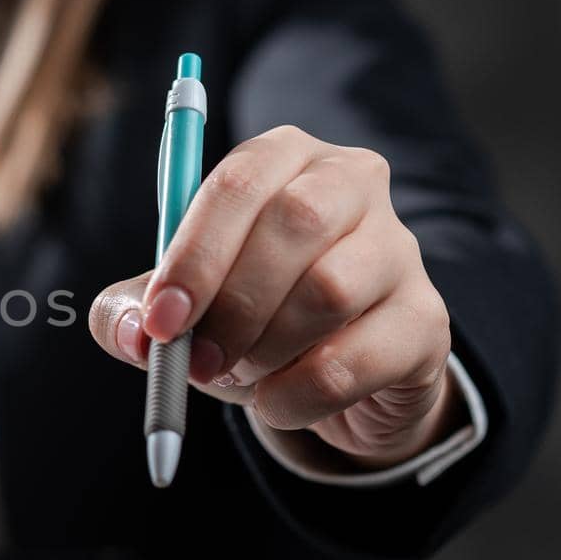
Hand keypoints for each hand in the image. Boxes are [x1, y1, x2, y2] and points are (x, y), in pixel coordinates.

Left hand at [89, 125, 459, 468]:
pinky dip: (301, 393)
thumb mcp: (177, 308)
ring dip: (266, 349)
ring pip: (330, 290)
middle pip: (296, 222)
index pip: (239, 181)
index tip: (161, 320)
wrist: (330, 377)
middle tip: (195, 361)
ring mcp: (400, 248)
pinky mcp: (428, 319)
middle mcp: (351, 182)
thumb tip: (135, 335)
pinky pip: (361, 357)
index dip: (195, 255)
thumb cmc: (243, 316)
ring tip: (241, 373)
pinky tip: (278, 402)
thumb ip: (132, 313)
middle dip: (232, 305)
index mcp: (281, 157)